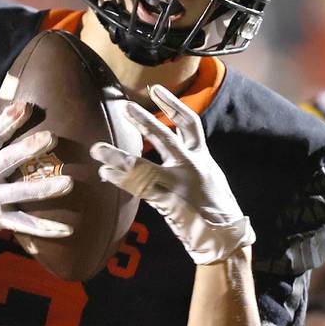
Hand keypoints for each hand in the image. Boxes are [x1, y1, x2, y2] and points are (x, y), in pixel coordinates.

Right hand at [0, 100, 73, 249]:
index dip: (7, 121)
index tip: (24, 106)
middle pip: (7, 159)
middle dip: (28, 148)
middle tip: (51, 137)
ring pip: (20, 192)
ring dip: (44, 188)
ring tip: (69, 182)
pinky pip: (25, 224)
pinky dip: (46, 228)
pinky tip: (68, 229)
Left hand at [90, 84, 253, 264]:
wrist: (226, 236)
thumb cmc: (216, 207)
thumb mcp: (210, 177)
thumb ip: (193, 161)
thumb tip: (175, 148)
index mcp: (202, 157)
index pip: (189, 123)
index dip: (172, 104)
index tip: (156, 89)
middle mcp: (193, 166)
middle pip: (166, 138)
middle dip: (145, 122)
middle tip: (126, 107)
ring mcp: (180, 185)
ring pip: (144, 166)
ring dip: (118, 157)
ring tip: (97, 149)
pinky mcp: (170, 203)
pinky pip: (140, 189)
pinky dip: (122, 180)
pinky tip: (106, 173)